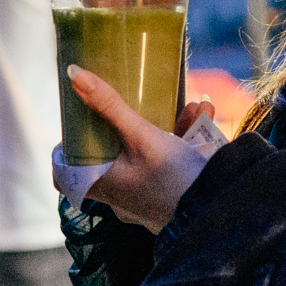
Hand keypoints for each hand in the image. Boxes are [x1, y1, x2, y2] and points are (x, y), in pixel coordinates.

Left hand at [68, 64, 214, 233]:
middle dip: (127, 123)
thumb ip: (109, 105)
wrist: (218, 210)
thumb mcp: (140, 136)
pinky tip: (204, 116)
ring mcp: (149, 194)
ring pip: (149, 152)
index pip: (67, 175)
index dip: (67, 152)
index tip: (76, 128)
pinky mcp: (173, 190)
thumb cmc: (173, 180)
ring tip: (190, 107)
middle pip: (111, 155)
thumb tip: (74, 75)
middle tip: (128, 104)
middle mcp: (122, 194)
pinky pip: (173, 160)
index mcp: (104, 186)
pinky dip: (186, 138)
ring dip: (168, 125)